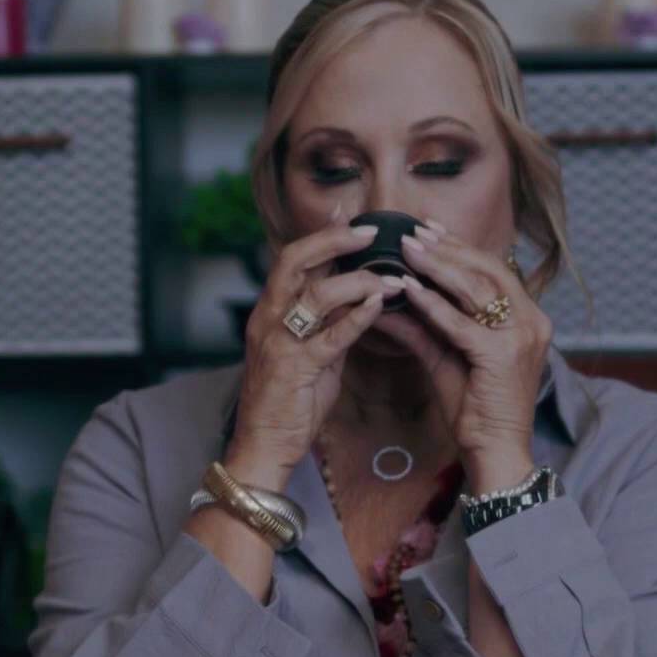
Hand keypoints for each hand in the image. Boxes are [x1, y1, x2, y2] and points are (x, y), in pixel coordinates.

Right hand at [228, 222, 402, 479]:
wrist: (264, 445)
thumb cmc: (290, 401)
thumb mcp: (312, 353)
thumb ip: (329, 323)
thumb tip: (359, 298)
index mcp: (270, 310)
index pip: (292, 258)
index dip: (321, 233)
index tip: (348, 211)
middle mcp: (268, 319)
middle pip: (294, 260)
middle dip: (333, 240)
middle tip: (371, 231)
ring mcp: (279, 343)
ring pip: (315, 294)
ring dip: (358, 281)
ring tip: (392, 278)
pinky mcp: (296, 370)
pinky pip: (330, 336)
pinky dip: (357, 317)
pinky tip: (380, 305)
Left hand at [368, 218, 550, 491]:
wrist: (494, 450)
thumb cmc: (474, 407)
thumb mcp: (445, 356)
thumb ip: (422, 325)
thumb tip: (387, 297)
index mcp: (527, 318)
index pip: (493, 271)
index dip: (460, 249)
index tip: (429, 230)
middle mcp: (531, 321)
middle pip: (487, 271)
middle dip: (449, 249)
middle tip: (415, 231)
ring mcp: (521, 337)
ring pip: (476, 289)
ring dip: (438, 266)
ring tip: (408, 249)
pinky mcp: (501, 356)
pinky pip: (461, 322)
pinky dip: (432, 304)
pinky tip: (407, 289)